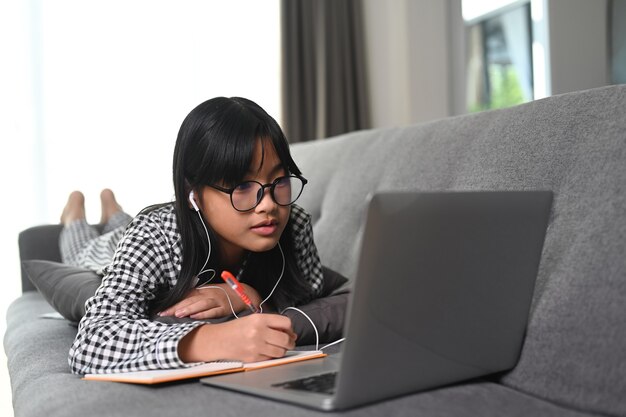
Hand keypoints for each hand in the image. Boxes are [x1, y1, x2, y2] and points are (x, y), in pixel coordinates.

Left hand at [158, 283, 260, 318]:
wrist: (245, 294)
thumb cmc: (225, 294)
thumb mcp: (210, 292)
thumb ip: (197, 297)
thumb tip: (180, 304)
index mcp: (204, 290)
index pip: (185, 297)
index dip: (173, 303)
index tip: (161, 311)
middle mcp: (209, 294)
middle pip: (190, 300)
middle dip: (176, 307)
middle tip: (164, 314)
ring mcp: (217, 301)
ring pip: (200, 304)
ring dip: (188, 309)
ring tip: (177, 314)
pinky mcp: (225, 308)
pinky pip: (213, 311)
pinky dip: (203, 314)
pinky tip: (195, 317)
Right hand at [178, 314, 297, 362]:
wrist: (219, 340)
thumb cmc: (236, 329)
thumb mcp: (253, 319)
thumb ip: (271, 323)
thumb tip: (290, 333)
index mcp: (259, 319)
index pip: (286, 323)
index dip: (289, 328)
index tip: (288, 331)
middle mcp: (258, 332)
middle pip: (285, 339)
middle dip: (290, 342)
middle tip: (288, 342)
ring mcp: (256, 346)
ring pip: (280, 351)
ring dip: (282, 350)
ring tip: (277, 347)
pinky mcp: (254, 358)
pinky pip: (271, 358)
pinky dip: (272, 356)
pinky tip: (266, 351)